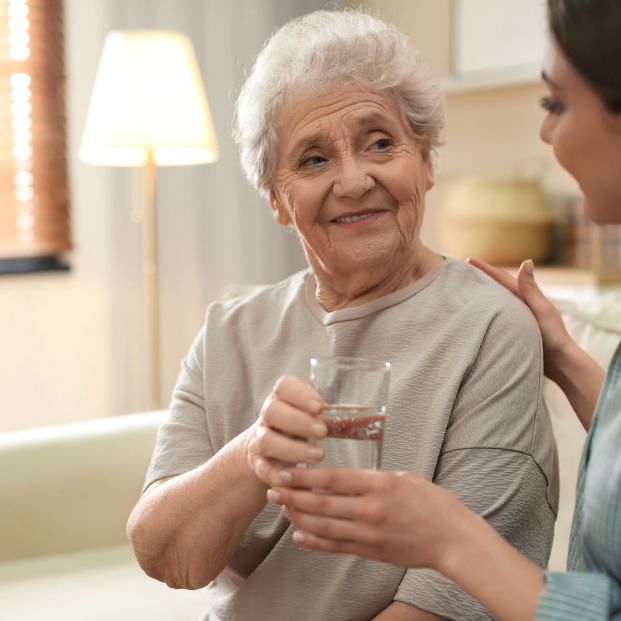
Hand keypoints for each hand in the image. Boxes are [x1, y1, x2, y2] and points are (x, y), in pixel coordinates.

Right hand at [246, 376, 326, 486]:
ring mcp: (260, 439)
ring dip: (292, 449)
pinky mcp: (259, 463)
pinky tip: (294, 480)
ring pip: (267, 440)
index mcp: (283, 398)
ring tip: (318, 456)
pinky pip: (263, 469)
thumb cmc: (303, 427)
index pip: (284, 387)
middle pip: (273, 411)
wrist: (271, 451)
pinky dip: (277, 474)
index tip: (319, 407)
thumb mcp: (315, 417)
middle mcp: (269, 415)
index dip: (300, 395)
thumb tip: (374, 419)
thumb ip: (336, 414)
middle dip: (298, 422)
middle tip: (322, 432)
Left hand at [268, 467, 467, 569]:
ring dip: (299, 517)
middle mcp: (370, 509)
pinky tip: (299, 536)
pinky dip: (316, 542)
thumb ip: (371, 480)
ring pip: (325, 525)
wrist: (453, 538)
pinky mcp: (371, 551)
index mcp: (378, 484)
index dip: (304, 477)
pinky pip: (337, 546)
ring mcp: (370, 533)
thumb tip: (342, 479)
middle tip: (272, 490)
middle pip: (322, 503)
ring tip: (282, 508)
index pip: (332, 479)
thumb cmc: (431, 502)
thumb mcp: (402, 477)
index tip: (285, 472)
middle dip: (293, 496)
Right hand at [468, 258, 571, 380]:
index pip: (502, 279)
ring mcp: (518, 318)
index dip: (486, 269)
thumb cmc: (553, 337)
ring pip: (497, 302)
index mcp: (526, 298)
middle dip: (482, 278)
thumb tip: (526, 260)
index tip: (469, 260)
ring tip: (467, 290)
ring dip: (484, 294)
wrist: (561, 364)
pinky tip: (479, 314)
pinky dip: (488, 311)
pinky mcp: (515, 331)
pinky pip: (497, 317)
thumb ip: (531, 289)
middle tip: (464, 272)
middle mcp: (521, 305)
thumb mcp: (541, 310)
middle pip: (499, 288)